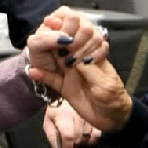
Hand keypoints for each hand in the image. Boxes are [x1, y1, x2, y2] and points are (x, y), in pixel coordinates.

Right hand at [26, 8, 130, 132]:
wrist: (114, 119)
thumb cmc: (115, 98)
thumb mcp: (105, 83)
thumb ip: (90, 70)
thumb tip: (74, 58)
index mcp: (93, 54)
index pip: (82, 32)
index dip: (72, 28)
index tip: (64, 31)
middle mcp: (80, 59)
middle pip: (65, 41)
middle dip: (59, 36)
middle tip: (57, 43)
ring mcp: (70, 72)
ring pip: (54, 57)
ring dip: (46, 52)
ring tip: (37, 53)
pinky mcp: (64, 87)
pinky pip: (50, 79)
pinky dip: (41, 75)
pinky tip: (33, 72)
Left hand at [44, 101, 101, 147]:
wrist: (68, 97)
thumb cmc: (57, 112)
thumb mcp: (48, 123)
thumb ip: (52, 137)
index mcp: (64, 115)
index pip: (68, 136)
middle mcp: (78, 115)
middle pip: (78, 138)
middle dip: (72, 146)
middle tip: (68, 146)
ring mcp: (88, 116)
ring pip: (87, 138)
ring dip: (80, 143)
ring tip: (75, 140)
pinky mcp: (96, 118)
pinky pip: (96, 135)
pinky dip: (91, 140)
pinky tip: (85, 138)